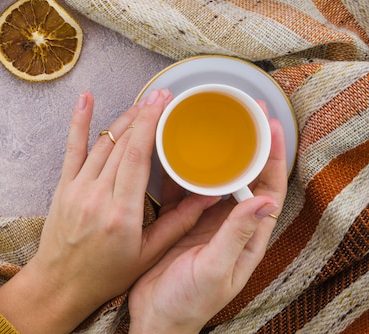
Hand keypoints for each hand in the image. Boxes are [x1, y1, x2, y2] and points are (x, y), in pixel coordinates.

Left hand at [0, 90, 221, 332]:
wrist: (61, 284)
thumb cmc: (106, 274)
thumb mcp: (148, 254)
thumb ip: (179, 223)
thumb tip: (208, 197)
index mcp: (122, 213)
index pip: (138, 156)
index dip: (151, 124)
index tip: (164, 103)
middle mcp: (97, 196)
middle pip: (122, 144)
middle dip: (143, 115)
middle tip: (161, 96)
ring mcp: (77, 189)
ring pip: (102, 143)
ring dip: (123, 119)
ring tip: (142, 103)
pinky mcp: (64, 187)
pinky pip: (72, 148)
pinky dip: (79, 122)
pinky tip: (86, 99)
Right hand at [128, 115, 287, 333]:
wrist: (155, 318)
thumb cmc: (188, 303)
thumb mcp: (215, 270)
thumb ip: (237, 235)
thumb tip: (266, 200)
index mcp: (246, 237)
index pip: (268, 189)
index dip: (272, 157)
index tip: (268, 127)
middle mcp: (228, 224)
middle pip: (243, 177)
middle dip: (245, 145)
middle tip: (240, 115)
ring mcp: (204, 221)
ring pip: (212, 178)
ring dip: (212, 153)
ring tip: (206, 125)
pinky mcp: (179, 221)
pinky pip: (183, 188)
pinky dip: (181, 168)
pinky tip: (175, 150)